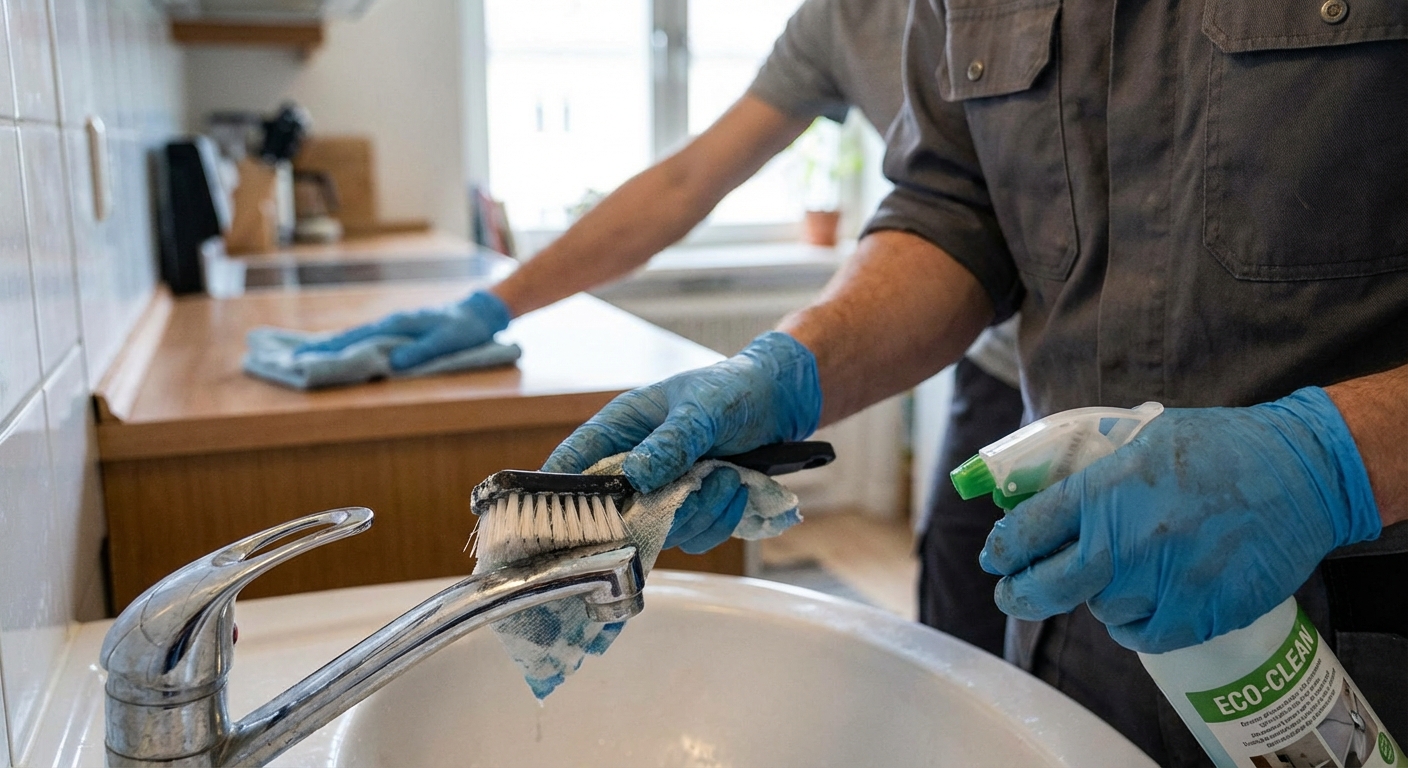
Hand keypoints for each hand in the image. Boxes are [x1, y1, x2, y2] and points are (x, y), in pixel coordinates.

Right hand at [296, 290, 510, 370]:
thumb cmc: (464, 330)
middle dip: (321, 347)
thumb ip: (420, 353)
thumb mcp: (446, 342)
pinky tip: (342, 349)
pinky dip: (351, 344)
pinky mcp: (399, 330)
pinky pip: (368, 338)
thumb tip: (392, 364)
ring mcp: (393, 325)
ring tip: (307, 356)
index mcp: (396, 325)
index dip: (330, 349)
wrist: (478, 313)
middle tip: (293, 359)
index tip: (304, 357)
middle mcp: (390, 323)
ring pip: (356, 336)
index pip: (355, 338)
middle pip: (349, 336)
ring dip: (333, 346)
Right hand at [543, 331, 821, 549]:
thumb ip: (671, 441)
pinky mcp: (691, 512)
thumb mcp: (702, 408)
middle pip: (617, 513)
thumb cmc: (731, 390)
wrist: (779, 403)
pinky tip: (738, 490)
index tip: (569, 519)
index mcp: (619, 429)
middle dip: (658, 511)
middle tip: (694, 488)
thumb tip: (636, 476)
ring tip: (730, 477)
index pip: (573, 462)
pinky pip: (693, 538)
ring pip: (660, 532)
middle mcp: (632, 466)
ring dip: (700, 513)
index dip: (562, 492)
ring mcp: (661, 494)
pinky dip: (719, 521)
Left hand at [980, 387, 1380, 653]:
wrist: (1303, 475)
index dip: (1002, 549)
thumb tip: (1047, 492)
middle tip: (1012, 594)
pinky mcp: (1199, 615)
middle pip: (1043, 589)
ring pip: (1100, 611)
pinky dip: (1138, 624)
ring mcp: (1162, 584)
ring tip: (1125, 573)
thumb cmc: (1222, 449)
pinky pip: (1143, 636)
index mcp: (1103, 493)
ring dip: (1101, 597)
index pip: (1026, 531)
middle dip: (1018, 594)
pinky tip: (1147, 602)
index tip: (995, 558)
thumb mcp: (1144, 441)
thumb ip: (1096, 473)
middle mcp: (1125, 543)